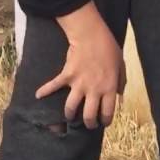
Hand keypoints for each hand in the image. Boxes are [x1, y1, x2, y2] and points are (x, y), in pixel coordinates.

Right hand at [37, 2, 125, 129]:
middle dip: (88, 123)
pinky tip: (38, 95)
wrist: (91, 35)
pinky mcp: (67, 76)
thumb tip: (119, 95)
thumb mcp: (121, 66)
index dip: (105, 120)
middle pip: (89, 115)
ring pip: (71, 107)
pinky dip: (44, 90)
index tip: (103, 122)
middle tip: (87, 124)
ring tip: (69, 117)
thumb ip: (121, 82)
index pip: (107, 112)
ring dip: (69, 114)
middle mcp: (94, 90)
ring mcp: (79, 84)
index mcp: (109, 88)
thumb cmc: (109, 49)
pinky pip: (54, 86)